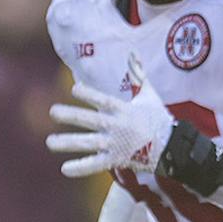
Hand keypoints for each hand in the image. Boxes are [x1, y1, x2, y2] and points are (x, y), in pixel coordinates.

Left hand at [47, 53, 174, 178]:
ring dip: (68, 143)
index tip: (75, 88)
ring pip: (87, 143)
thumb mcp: (149, 96)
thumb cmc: (157, 119)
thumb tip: (133, 52)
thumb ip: (138, 75)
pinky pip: (95, 164)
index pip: (103, 100)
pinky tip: (64, 169)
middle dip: (71, 116)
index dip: (89, 94)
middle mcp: (117, 126)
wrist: (172, 147)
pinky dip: (80, 167)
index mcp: (123, 110)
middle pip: (90, 120)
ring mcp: (115, 144)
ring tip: (49, 142)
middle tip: (53, 112)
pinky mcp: (116, 160)